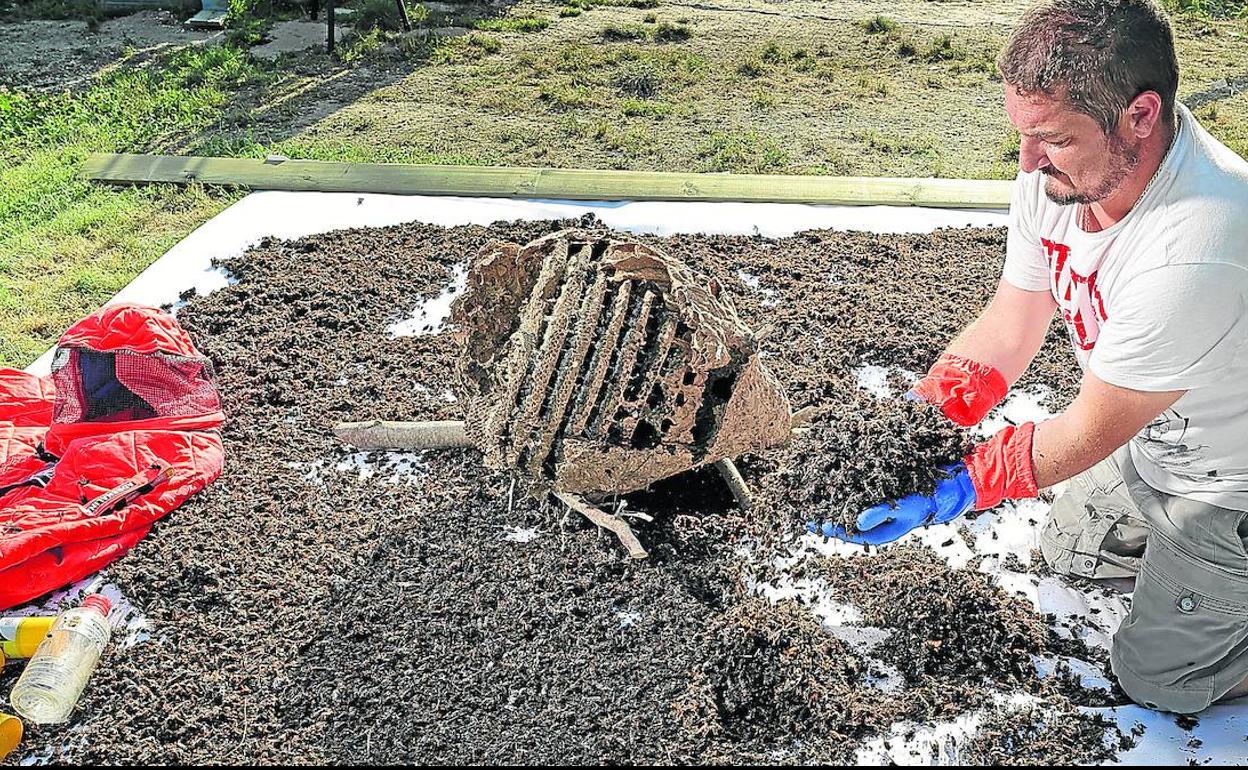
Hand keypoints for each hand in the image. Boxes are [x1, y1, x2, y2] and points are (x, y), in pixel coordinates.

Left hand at [809, 464, 976, 545]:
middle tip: (801, 507)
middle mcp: (874, 521)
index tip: (812, 522)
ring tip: (808, 490)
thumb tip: (857, 523)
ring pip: (846, 505)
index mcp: (880, 532)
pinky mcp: (875, 491)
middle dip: (823, 513)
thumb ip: (882, 514)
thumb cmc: (927, 499)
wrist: (946, 484)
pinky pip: (853, 489)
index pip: (848, 533)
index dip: (830, 528)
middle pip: (843, 520)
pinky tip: (828, 474)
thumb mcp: (905, 507)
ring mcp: (874, 506)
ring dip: (829, 499)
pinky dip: (840, 485)